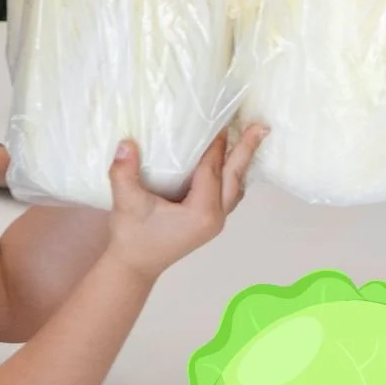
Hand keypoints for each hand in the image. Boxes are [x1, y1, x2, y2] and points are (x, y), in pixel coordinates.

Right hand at [106, 128, 265, 283]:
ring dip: (242, 162)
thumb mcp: (126, 203)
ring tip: (252, 138)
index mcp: (201, 211)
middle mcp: (215, 216)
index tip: (222, 118)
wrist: (135, 266)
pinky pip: (229, 193)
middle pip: (234, 176)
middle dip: (247, 149)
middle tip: (262, 126)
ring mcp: (215, 221)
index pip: (212, 169)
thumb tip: (126, 143)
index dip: (217, 144)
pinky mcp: (209, 221)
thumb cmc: (132, 237)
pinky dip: (233, 174)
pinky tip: (231, 163)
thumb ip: (124, 173)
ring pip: (235, 186)